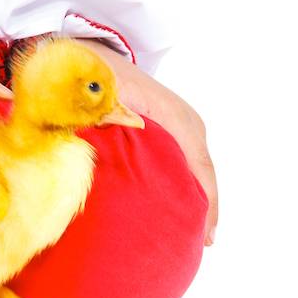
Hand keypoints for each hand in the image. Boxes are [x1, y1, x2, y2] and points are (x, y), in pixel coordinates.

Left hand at [77, 38, 217, 243]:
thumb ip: (104, 125)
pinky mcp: (173, 127)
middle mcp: (185, 121)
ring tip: (192, 235)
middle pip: (204, 173)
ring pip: (197, 168)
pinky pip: (186, 160)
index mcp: (174, 117)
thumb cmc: (95, 76)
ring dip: (195, 198)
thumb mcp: (101, 101)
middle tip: (198, 246)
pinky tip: (180, 207)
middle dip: (203, 208)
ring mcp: (182, 123)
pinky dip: (186, 184)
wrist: (92, 52)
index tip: (206, 237)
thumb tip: (97, 159)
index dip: (205, 203)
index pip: (200, 167)